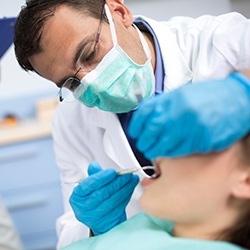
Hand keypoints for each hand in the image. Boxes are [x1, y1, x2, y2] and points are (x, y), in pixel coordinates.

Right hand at [69, 162, 138, 234]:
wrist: (98, 217)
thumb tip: (93, 166)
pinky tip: (130, 188)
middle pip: (102, 194)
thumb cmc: (94, 198)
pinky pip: (119, 207)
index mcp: (78, 196)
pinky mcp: (106, 222)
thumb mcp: (91, 186)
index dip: (101, 178)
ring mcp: (94, 217)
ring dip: (125, 189)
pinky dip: (126, 196)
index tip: (112, 172)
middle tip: (127, 174)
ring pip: (112, 201)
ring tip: (132, 179)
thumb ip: (94, 175)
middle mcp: (83, 208)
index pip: (88, 185)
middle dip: (116, 182)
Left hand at [129, 72, 249, 157]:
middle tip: (143, 145)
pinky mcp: (202, 140)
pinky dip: (171, 154)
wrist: (237, 99)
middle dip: (144, 142)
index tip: (134, 133)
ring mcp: (191, 127)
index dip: (135, 127)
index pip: (144, 115)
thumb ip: (163, 105)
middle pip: (151, 133)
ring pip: (164, 146)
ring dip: (155, 151)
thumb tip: (145, 118)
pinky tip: (168, 152)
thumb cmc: (209, 96)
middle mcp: (179, 112)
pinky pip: (180, 151)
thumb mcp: (181, 94)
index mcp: (172, 99)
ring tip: (153, 151)